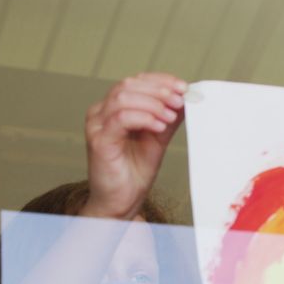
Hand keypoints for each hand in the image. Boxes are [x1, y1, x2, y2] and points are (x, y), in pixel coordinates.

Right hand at [83, 73, 187, 219]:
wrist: (120, 203)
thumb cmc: (133, 173)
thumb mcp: (157, 139)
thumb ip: (168, 118)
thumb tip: (186, 99)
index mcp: (113, 109)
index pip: (135, 82)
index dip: (160, 81)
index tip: (183, 87)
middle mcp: (101, 113)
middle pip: (128, 85)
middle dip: (159, 90)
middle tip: (180, 100)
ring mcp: (97, 125)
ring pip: (123, 98)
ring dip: (153, 103)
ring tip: (170, 116)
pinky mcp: (98, 140)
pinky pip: (121, 118)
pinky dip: (144, 118)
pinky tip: (159, 126)